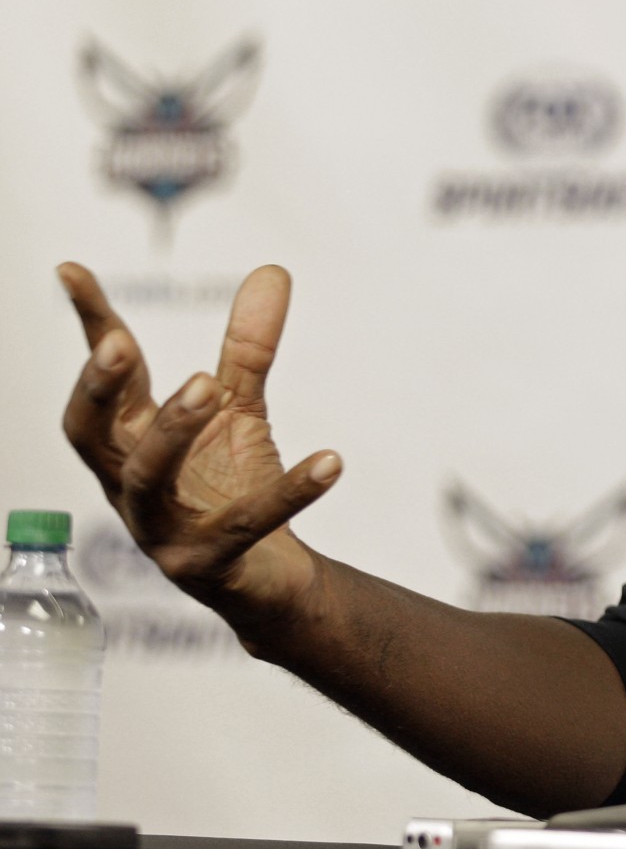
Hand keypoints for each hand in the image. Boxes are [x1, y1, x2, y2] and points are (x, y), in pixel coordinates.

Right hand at [58, 263, 342, 630]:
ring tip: (206, 385)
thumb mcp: (241, 410)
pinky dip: (290, 493)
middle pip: (92, 434)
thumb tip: (273, 270)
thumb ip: (249, 348)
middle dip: (99, 388)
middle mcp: (131, 483)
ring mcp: (161, 530)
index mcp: (131, 441)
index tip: (70, 269)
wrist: (268, 579)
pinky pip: (246, 526)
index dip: (90, 325)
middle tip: (119, 343)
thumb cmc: (231, 488)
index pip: (105, 378)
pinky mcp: (207, 566)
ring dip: (171, 431)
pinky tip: (332, 459)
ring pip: (146, 480)